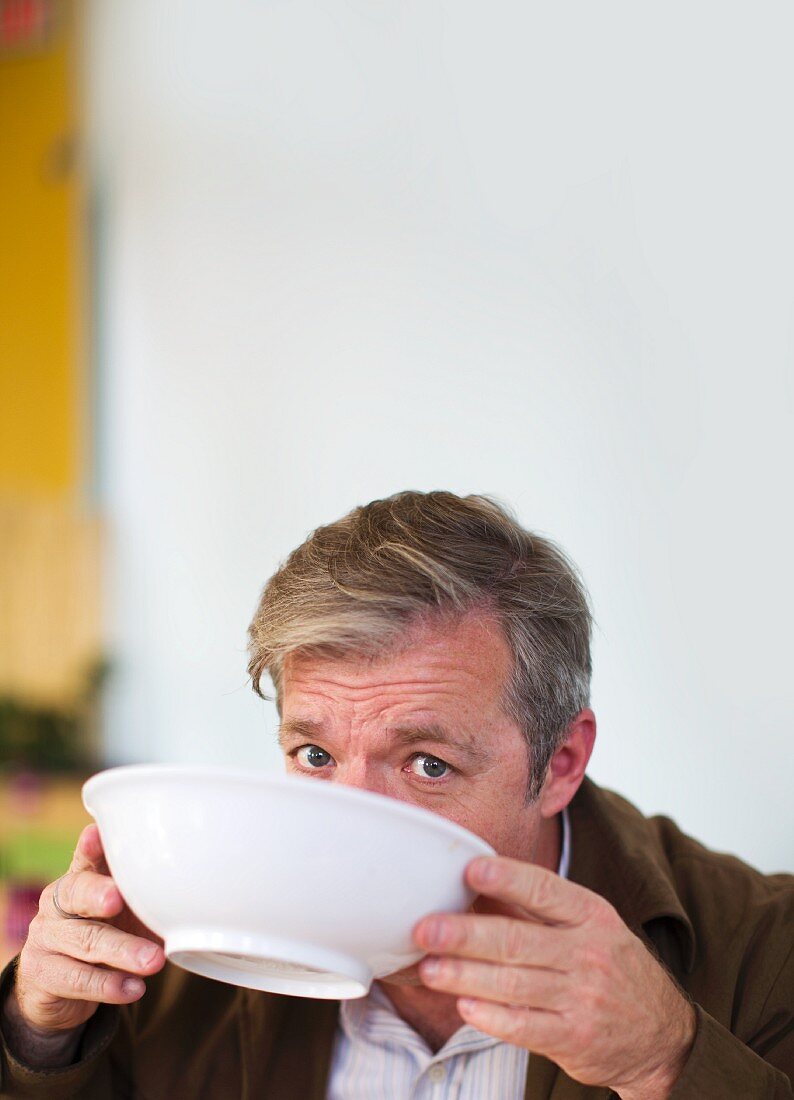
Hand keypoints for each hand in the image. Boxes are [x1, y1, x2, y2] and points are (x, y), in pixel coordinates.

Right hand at [7, 823, 165, 1037]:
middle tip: (118, 899)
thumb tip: (195, 889)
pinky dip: (109, 985)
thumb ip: (148, 896)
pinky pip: (76, 979)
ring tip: (154, 962)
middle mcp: (57, 902)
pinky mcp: (42, 972)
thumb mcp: (130, 911)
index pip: (85, 857)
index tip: (96, 834)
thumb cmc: (109, 933)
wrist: (65, 985)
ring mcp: (45, 936)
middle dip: (99, 895)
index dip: (90, 847)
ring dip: (122, 951)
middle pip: (76, 893)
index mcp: (81, 878)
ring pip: (84, 940)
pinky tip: (133, 988)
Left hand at [413, 856, 696, 1098]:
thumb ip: (535, 909)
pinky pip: (524, 1026)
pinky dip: (491, 1017)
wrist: (662, 1034)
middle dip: (467, 934)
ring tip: (430, 969)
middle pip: (518, 940)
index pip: (545, 890)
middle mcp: (589, 953)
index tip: (470, 869)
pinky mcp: (574, 1038)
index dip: (507, 878)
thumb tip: (473, 883)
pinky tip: (463, 1006)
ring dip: (465, 976)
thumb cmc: (610, 967)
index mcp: (591, 915)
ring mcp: (583, 998)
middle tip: (426, 928)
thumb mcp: (588, 926)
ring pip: (513, 984)